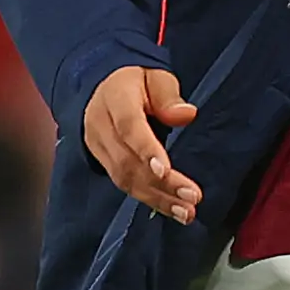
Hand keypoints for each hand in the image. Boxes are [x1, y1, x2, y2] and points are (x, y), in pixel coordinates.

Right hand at [83, 65, 201, 223]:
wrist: (103, 88)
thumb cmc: (137, 82)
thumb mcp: (156, 77)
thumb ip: (169, 96)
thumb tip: (186, 114)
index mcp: (114, 98)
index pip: (128, 127)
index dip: (146, 150)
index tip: (165, 171)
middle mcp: (100, 126)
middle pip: (128, 160)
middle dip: (160, 184)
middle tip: (191, 198)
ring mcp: (98, 147)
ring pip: (124, 179)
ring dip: (157, 198)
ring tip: (186, 212)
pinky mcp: (103, 163)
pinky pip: (124, 185)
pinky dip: (150, 199)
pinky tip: (172, 210)